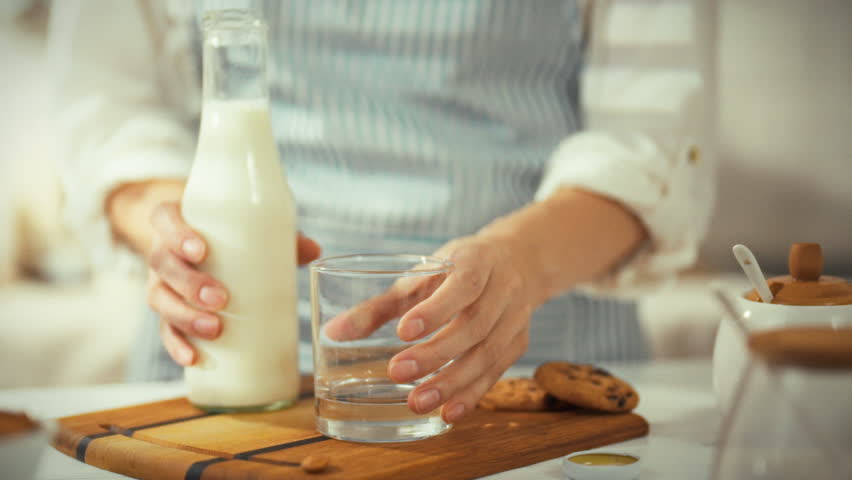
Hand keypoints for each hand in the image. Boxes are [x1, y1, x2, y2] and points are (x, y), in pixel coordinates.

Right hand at [146, 202, 320, 365]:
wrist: (188, 243)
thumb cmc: (221, 233)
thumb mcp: (243, 227)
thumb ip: (277, 236)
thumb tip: (316, 251)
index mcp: (174, 222)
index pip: (165, 220)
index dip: (177, 235)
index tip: (201, 251)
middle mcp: (162, 251)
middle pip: (163, 264)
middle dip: (189, 284)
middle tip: (220, 299)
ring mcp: (160, 282)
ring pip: (159, 299)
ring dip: (184, 317)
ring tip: (213, 330)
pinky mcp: (165, 310)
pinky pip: (163, 329)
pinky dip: (176, 345)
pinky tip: (192, 358)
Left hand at [324, 234, 534, 423]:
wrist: (516, 263)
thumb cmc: (457, 269)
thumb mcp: (422, 275)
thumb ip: (380, 304)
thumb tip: (334, 332)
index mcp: (478, 261)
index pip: (464, 284)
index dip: (436, 310)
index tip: (402, 331)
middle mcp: (503, 290)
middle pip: (474, 325)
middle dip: (437, 353)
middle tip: (398, 373)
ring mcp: (514, 319)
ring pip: (487, 354)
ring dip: (452, 382)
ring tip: (417, 402)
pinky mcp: (517, 344)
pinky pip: (496, 373)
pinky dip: (472, 394)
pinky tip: (447, 413)